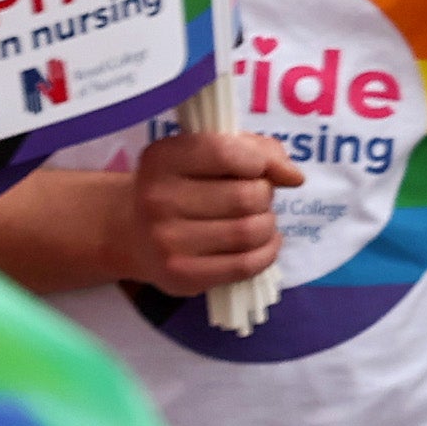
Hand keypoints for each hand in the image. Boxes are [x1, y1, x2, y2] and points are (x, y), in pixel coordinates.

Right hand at [124, 122, 301, 292]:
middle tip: (256, 197)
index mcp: (162, 158)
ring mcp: (166, 241)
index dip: (257, 160)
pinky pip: (244, 265)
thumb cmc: (185, 183)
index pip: (224, 152)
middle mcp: (157, 199)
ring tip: (258, 219)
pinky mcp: (180, 276)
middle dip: (264, 195)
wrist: (133, 232)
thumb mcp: (209, 152)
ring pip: (250, 231)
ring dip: (268, 224)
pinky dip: (267, 253)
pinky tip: (262, 244)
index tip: (260, 168)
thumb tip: (293, 176)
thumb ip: (257, 150)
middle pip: (246, 196)